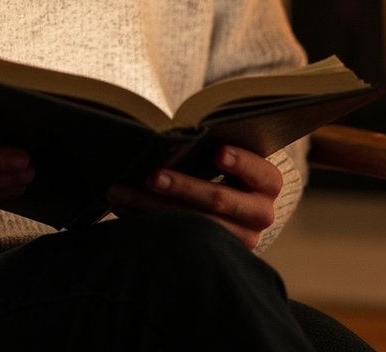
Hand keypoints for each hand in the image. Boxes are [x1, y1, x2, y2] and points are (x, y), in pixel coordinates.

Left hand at [106, 146, 281, 249]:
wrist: (229, 206)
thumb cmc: (220, 164)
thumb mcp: (225, 153)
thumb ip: (209, 144)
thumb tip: (169, 133)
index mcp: (267, 183)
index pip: (262, 173)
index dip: (241, 162)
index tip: (218, 152)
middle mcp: (259, 214)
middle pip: (219, 201)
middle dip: (182, 187)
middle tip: (151, 176)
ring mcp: (238, 239)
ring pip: (193, 225)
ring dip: (151, 208)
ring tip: (118, 192)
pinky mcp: (212, 253)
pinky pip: (176, 239)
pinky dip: (145, 220)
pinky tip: (121, 208)